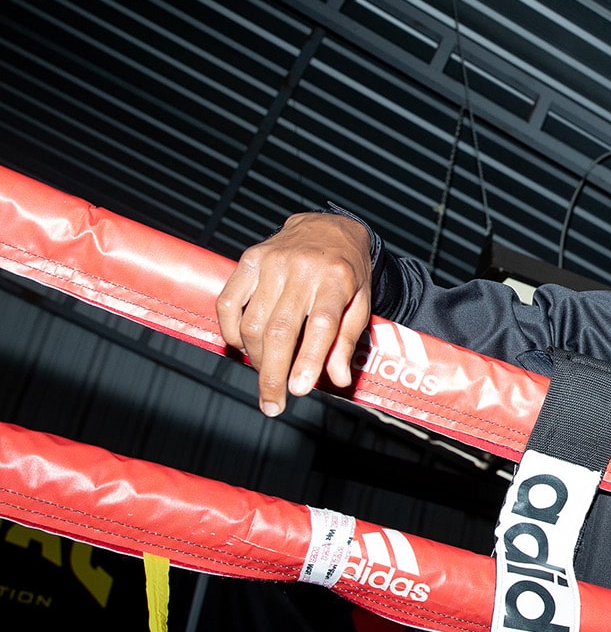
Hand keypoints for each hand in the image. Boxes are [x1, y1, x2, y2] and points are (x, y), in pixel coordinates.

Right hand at [216, 212, 372, 416]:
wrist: (328, 227)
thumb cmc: (348, 272)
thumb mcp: (361, 304)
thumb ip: (347, 341)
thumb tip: (337, 380)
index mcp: (336, 280)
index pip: (320, 326)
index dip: (308, 361)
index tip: (298, 390)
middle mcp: (302, 269)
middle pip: (280, 330)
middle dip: (273, 374)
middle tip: (272, 404)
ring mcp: (271, 263)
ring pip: (253, 322)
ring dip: (255, 358)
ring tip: (267, 373)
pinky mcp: (248, 260)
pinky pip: (228, 303)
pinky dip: (232, 332)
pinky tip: (244, 346)